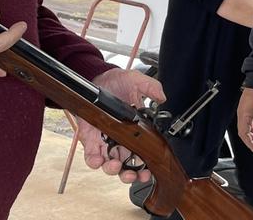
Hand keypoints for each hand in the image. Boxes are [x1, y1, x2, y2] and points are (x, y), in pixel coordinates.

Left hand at [76, 68, 165, 183]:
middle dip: (131, 175)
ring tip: (115, 165)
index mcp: (136, 131)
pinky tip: (98, 159)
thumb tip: (162, 98)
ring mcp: (106, 141)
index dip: (145, 167)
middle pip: (127, 165)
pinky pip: (92, 157)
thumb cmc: (117, 82)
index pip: (143, 154)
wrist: (97, 78)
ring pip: (110, 165)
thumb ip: (151, 88)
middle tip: (134, 175)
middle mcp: (121, 139)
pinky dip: (94, 161)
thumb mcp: (136, 81)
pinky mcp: (90, 140)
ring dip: (113, 170)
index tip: (148, 172)